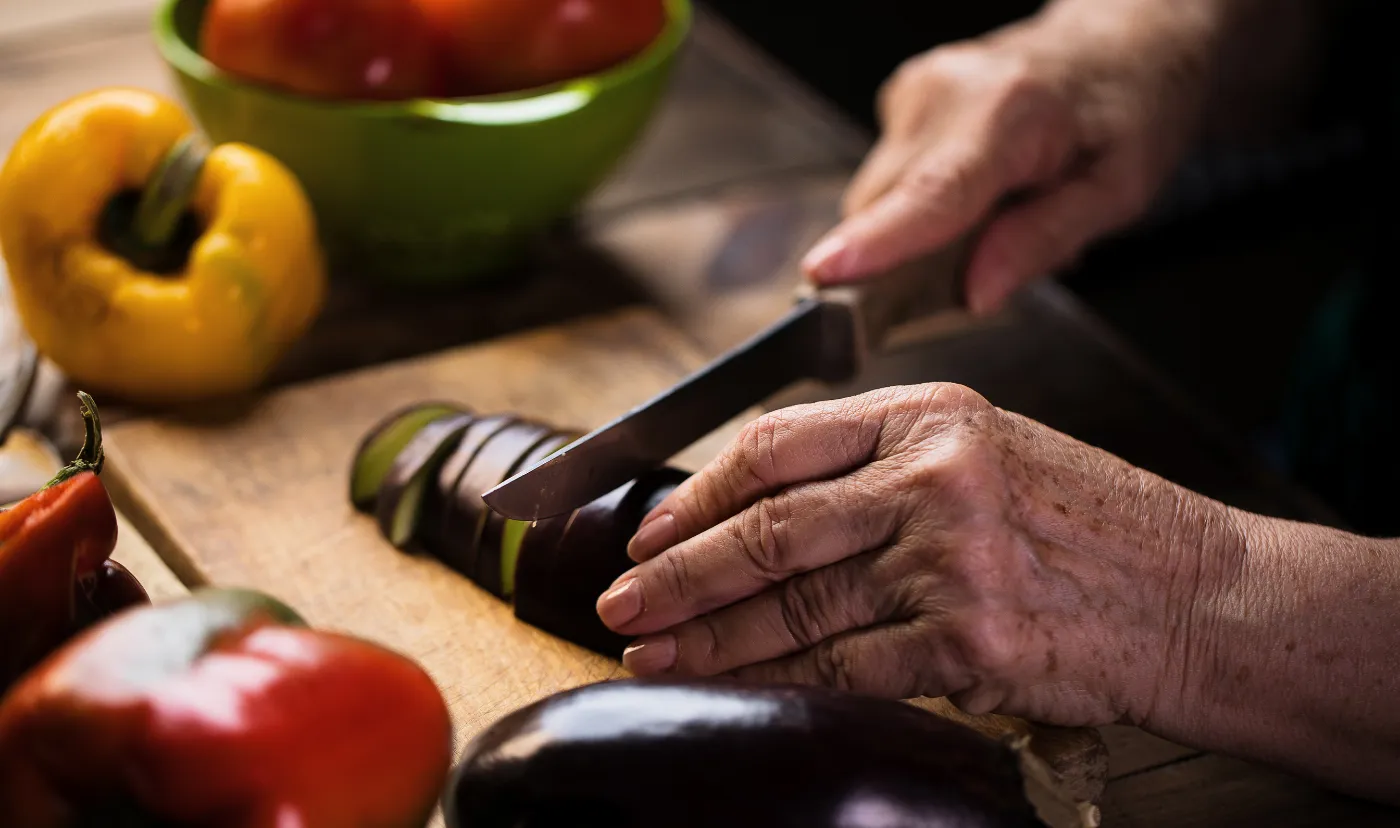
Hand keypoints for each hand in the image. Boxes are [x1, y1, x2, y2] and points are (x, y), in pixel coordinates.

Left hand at [596, 383, 1243, 728]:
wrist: (1194, 594)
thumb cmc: (1091, 524)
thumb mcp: (990, 450)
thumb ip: (883, 463)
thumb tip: (760, 505)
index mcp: (931, 413)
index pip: (779, 444)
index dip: (700, 492)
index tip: (651, 527)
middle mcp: (935, 476)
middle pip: (771, 528)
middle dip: (679, 573)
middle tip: (622, 602)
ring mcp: (952, 558)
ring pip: (795, 605)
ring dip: (712, 638)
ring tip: (654, 655)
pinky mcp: (968, 639)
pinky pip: (845, 667)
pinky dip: (779, 683)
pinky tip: (736, 689)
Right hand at [800, 0, 1230, 314]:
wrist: (1118, 44)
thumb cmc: (1128, 112)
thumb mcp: (1118, 191)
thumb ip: (1042, 240)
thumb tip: (973, 294)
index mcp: (1011, 113)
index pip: (934, 191)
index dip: (879, 238)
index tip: (826, 272)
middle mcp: (947, 93)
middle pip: (888, 208)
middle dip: (914, 257)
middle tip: (987, 262)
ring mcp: (915, 91)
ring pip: (878, 199)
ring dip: (920, 228)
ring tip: (993, 211)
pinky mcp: (900, 98)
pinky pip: (889, 180)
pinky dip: (921, 201)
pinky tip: (974, 188)